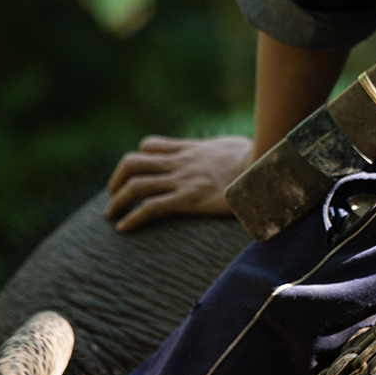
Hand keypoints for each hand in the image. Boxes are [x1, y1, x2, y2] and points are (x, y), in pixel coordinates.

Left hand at [105, 135, 253, 232]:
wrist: (264, 165)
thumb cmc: (259, 156)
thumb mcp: (233, 146)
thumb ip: (222, 152)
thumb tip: (231, 157)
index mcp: (190, 149)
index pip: (150, 146)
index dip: (138, 158)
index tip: (136, 173)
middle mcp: (180, 163)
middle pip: (133, 162)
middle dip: (117, 179)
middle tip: (114, 195)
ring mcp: (183, 180)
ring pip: (136, 185)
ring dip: (117, 201)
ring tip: (110, 215)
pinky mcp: (188, 199)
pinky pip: (151, 207)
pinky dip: (132, 218)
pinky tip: (124, 228)